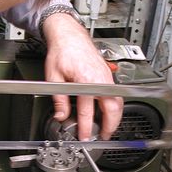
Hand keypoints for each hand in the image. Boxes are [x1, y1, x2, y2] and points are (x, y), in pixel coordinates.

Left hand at [42, 14, 122, 139]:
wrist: (69, 35)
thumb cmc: (62, 51)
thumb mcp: (54, 77)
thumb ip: (59, 99)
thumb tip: (61, 115)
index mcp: (86, 80)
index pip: (87, 110)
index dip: (86, 126)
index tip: (84, 136)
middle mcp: (100, 79)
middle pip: (111, 108)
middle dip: (110, 125)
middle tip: (104, 136)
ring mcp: (106, 76)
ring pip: (118, 101)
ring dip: (115, 117)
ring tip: (108, 128)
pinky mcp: (108, 75)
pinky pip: (116, 94)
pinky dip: (115, 106)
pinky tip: (109, 112)